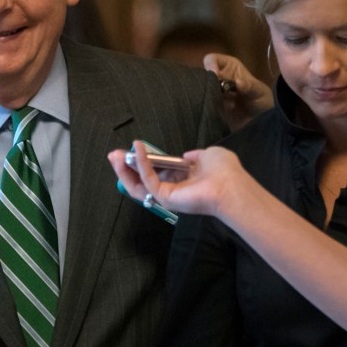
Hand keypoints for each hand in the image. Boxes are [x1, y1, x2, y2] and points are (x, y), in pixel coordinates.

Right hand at [108, 141, 246, 216]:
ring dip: (125, 170)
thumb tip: (186, 156)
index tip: (133, 148)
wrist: (232, 187)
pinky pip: (147, 180)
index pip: (157, 173)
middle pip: (143, 181)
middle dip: (127, 167)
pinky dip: (140, 163)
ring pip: (138, 185)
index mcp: (184, 180)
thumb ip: (195, 155)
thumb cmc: (224, 172)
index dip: (144, 161)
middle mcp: (174, 189)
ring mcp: (168, 196)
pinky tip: (136, 149)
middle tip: (115, 154)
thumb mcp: (209, 155)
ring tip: (115, 155)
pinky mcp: (164, 198)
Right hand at [203, 53, 273, 129]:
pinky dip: (208, 108)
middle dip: (208, 84)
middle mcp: (218, 78)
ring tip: (219, 105)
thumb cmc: (262, 100)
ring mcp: (214, 93)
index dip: (211, 65)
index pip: (212, 59)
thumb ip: (250, 86)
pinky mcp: (212, 107)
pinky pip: (203, 105)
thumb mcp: (259, 91)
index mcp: (229, 67)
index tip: (215, 75)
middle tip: (217, 93)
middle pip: (203, 75)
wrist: (263, 122)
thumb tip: (238, 83)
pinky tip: (217, 112)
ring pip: (201, 90)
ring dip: (208, 97)